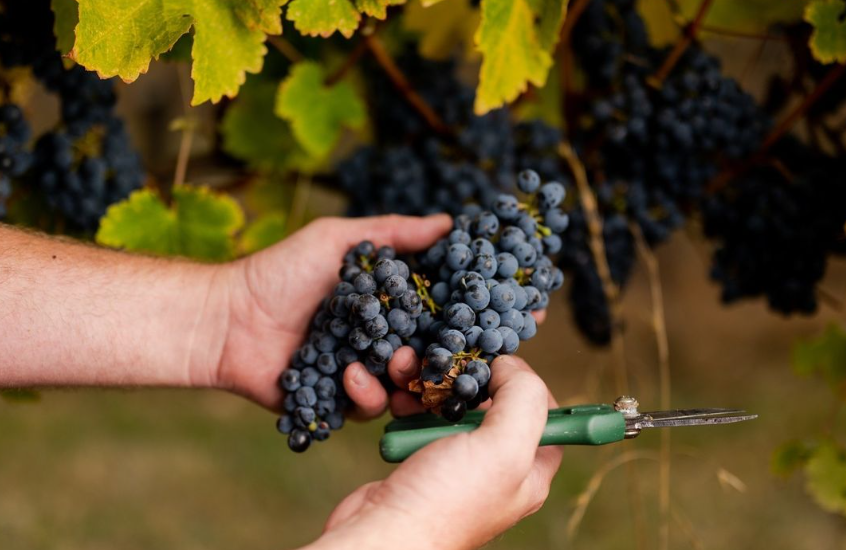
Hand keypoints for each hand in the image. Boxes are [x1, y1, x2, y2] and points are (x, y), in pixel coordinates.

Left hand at [209, 214, 451, 412]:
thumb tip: (448, 221)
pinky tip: (349, 378)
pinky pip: (366, 410)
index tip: (463, 323)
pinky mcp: (335, 402)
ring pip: (399, 390)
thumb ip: (393, 232)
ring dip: (400, 383)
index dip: (448, 324)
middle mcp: (372, 340)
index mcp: (380, 306)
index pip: (428, 318)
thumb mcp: (336, 239)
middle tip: (414, 355)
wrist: (228, 319)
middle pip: (419, 359)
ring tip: (389, 369)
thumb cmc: (280, 272)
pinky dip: (365, 397)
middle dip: (426, 362)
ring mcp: (355, 373)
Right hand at [304, 355, 561, 549]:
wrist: (383, 532)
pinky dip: (411, 407)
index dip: (529, 386)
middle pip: (497, 406)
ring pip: (455, 409)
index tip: (502, 367)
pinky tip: (401, 406)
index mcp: (528, 472)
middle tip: (454, 373)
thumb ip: (523, 399)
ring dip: (435, 392)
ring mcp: (456, 465)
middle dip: (471, 383)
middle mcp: (496, 469)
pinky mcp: (421, 460)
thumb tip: (511, 365)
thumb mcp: (504, 448)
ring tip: (417, 387)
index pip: (548, 417)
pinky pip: (422, 420)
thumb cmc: (446, 501)